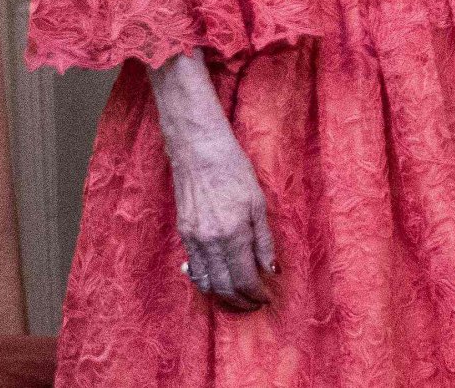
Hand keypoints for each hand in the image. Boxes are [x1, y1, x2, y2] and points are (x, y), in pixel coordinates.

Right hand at [171, 130, 275, 311]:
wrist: (199, 151)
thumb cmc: (234, 170)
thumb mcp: (258, 202)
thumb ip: (263, 240)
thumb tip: (271, 269)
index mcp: (233, 233)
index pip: (244, 278)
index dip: (256, 293)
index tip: (266, 297)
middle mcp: (210, 242)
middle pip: (224, 287)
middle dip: (240, 301)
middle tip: (254, 303)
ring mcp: (193, 240)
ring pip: (206, 283)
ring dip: (222, 296)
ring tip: (238, 296)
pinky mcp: (183, 234)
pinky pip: (194, 269)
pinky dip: (206, 281)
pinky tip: (218, 279)